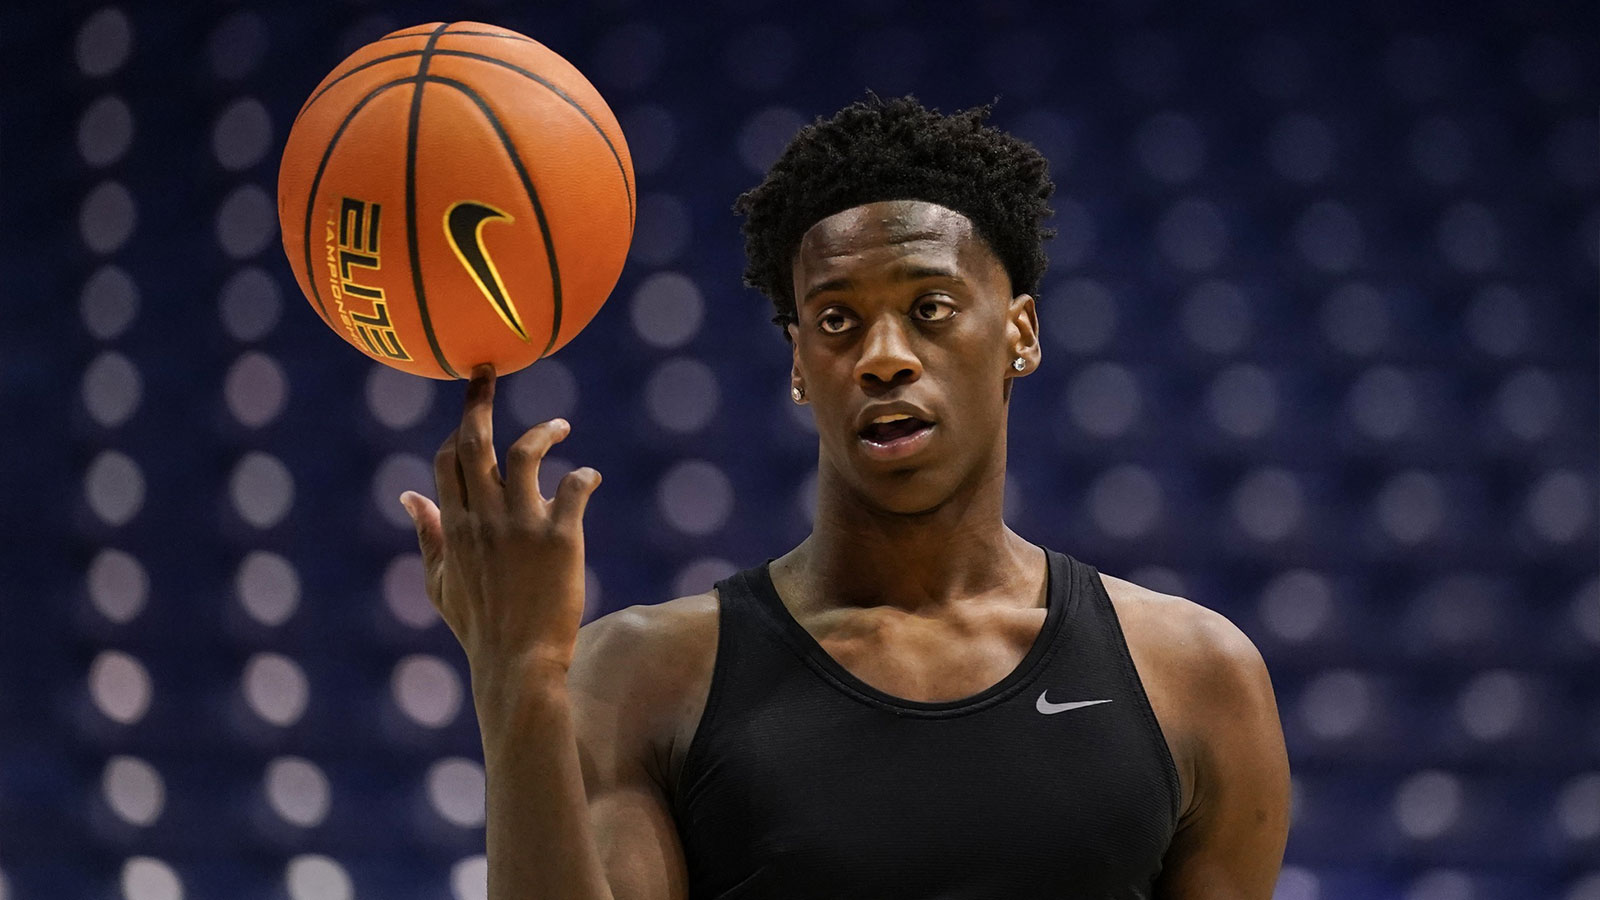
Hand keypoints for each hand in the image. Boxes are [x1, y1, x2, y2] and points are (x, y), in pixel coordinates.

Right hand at [399, 364, 601, 695]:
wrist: (518, 665)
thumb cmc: (480, 626)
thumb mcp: (440, 583)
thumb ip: (427, 534)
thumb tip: (408, 496)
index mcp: (454, 527)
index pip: (447, 460)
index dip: (459, 428)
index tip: (471, 407)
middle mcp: (483, 520)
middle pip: (475, 443)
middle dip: (479, 402)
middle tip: (489, 372)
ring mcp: (521, 527)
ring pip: (523, 454)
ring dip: (541, 432)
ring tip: (559, 427)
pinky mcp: (560, 539)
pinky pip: (573, 487)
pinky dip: (583, 475)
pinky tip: (590, 478)